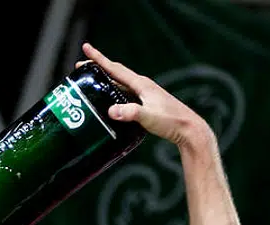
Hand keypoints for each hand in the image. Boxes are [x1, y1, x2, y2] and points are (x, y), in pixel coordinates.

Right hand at [81, 43, 214, 150]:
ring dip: (105, 79)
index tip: (86, 49)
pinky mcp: (146, 103)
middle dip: (98, 67)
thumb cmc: (171, 122)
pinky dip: (114, 91)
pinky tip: (109, 99)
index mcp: (141, 84)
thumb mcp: (149, 117)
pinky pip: (125, 93)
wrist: (188, 129)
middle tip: (81, 66)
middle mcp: (142, 86)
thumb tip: (111, 110)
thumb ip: (131, 113)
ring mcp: (145, 94)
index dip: (99, 59)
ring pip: (120, 83)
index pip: (115, 69)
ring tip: (92, 80)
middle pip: (116, 73)